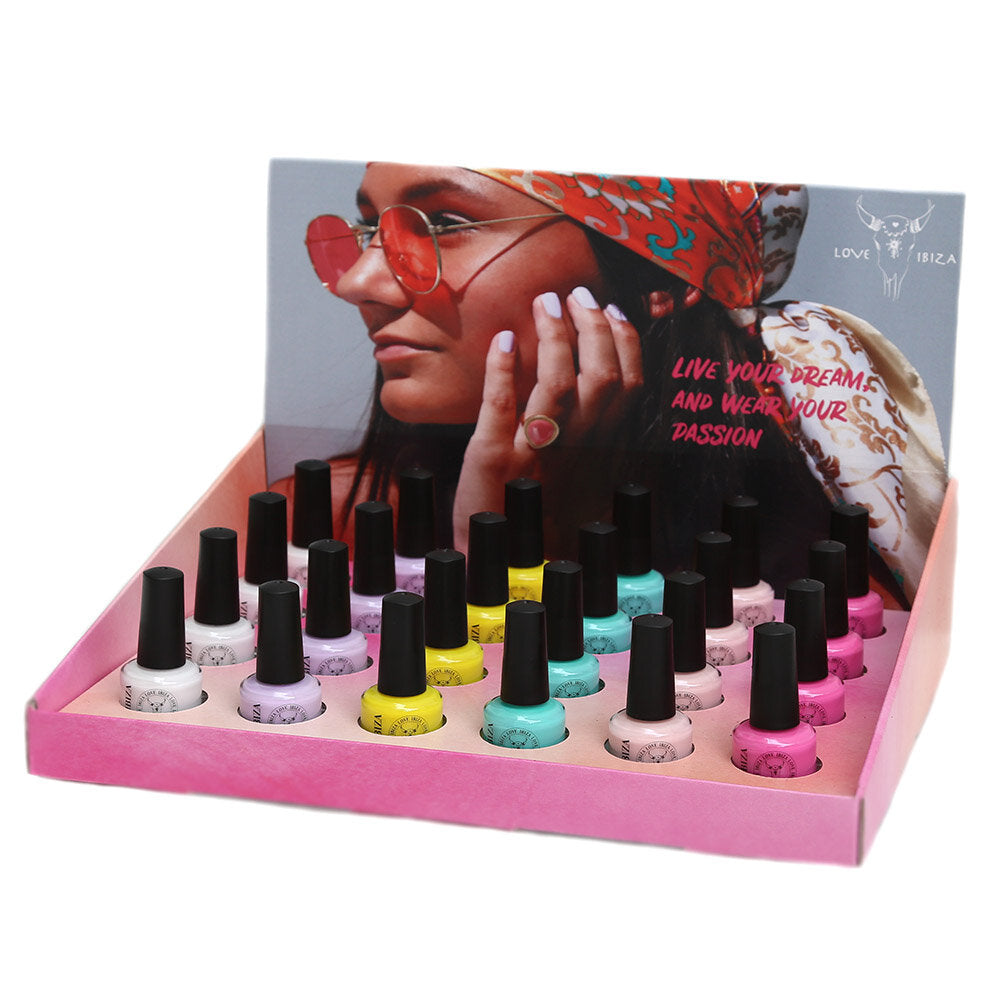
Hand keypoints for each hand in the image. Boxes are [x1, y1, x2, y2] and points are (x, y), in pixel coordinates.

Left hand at [452, 286, 642, 551]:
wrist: (506, 567)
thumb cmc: (545, 522)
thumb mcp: (587, 483)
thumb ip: (599, 442)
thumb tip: (608, 396)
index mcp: (600, 452)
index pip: (628, 386)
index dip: (623, 342)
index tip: (612, 310)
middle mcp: (575, 449)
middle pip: (599, 378)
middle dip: (592, 327)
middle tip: (577, 294)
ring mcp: (534, 453)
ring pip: (556, 386)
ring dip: (553, 337)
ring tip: (545, 303)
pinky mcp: (492, 458)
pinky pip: (499, 407)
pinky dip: (501, 369)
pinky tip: (501, 338)